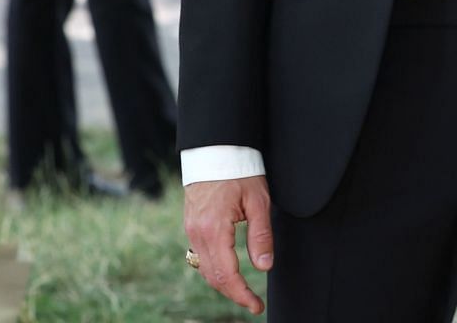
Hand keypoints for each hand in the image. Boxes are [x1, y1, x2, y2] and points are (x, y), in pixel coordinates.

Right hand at [183, 176, 272, 313]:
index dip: (242, 295)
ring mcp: (191, 231)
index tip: (256, 306)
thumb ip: (261, 235)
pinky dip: (214, 270)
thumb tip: (264, 267)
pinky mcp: (191, 226)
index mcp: (214, 230)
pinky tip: (229, 272)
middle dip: (233, 294)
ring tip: (244, 291)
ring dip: (223, 284)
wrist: (215, 151)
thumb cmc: (239, 172)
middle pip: (213, 277)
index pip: (227, 275)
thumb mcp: (258, 201)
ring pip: (204, 269)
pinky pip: (200, 257)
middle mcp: (197, 234)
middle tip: (253, 303)